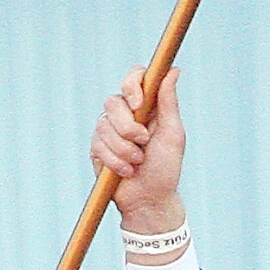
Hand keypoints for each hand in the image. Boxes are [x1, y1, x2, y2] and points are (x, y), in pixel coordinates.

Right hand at [88, 67, 187, 236]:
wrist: (149, 199)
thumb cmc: (166, 168)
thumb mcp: (172, 134)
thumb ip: (168, 102)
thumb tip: (173, 70)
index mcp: (147, 106)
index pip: (134, 78)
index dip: (132, 85)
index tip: (139, 103)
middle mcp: (126, 114)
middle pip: (113, 102)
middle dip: (128, 126)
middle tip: (143, 142)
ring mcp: (109, 130)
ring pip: (104, 125)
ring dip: (124, 149)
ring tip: (137, 162)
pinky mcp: (97, 148)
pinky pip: (98, 145)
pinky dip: (115, 161)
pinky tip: (126, 171)